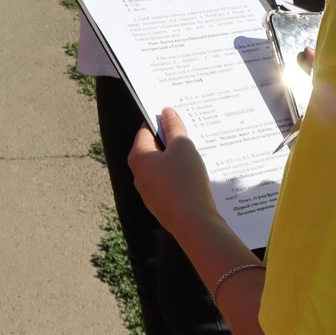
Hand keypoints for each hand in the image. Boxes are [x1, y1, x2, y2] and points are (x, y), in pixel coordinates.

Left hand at [129, 108, 219, 236]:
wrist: (193, 223)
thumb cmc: (185, 180)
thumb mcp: (183, 146)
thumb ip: (174, 127)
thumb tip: (166, 112)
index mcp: (138, 157)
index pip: (145, 131)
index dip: (162, 123)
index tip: (178, 119)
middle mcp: (138, 175)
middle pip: (154, 150)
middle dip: (172, 143)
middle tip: (191, 137)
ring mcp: (149, 193)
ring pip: (163, 169)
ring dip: (178, 161)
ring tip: (197, 158)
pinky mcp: (162, 206)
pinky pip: (170, 185)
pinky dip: (180, 179)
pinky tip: (196, 179)